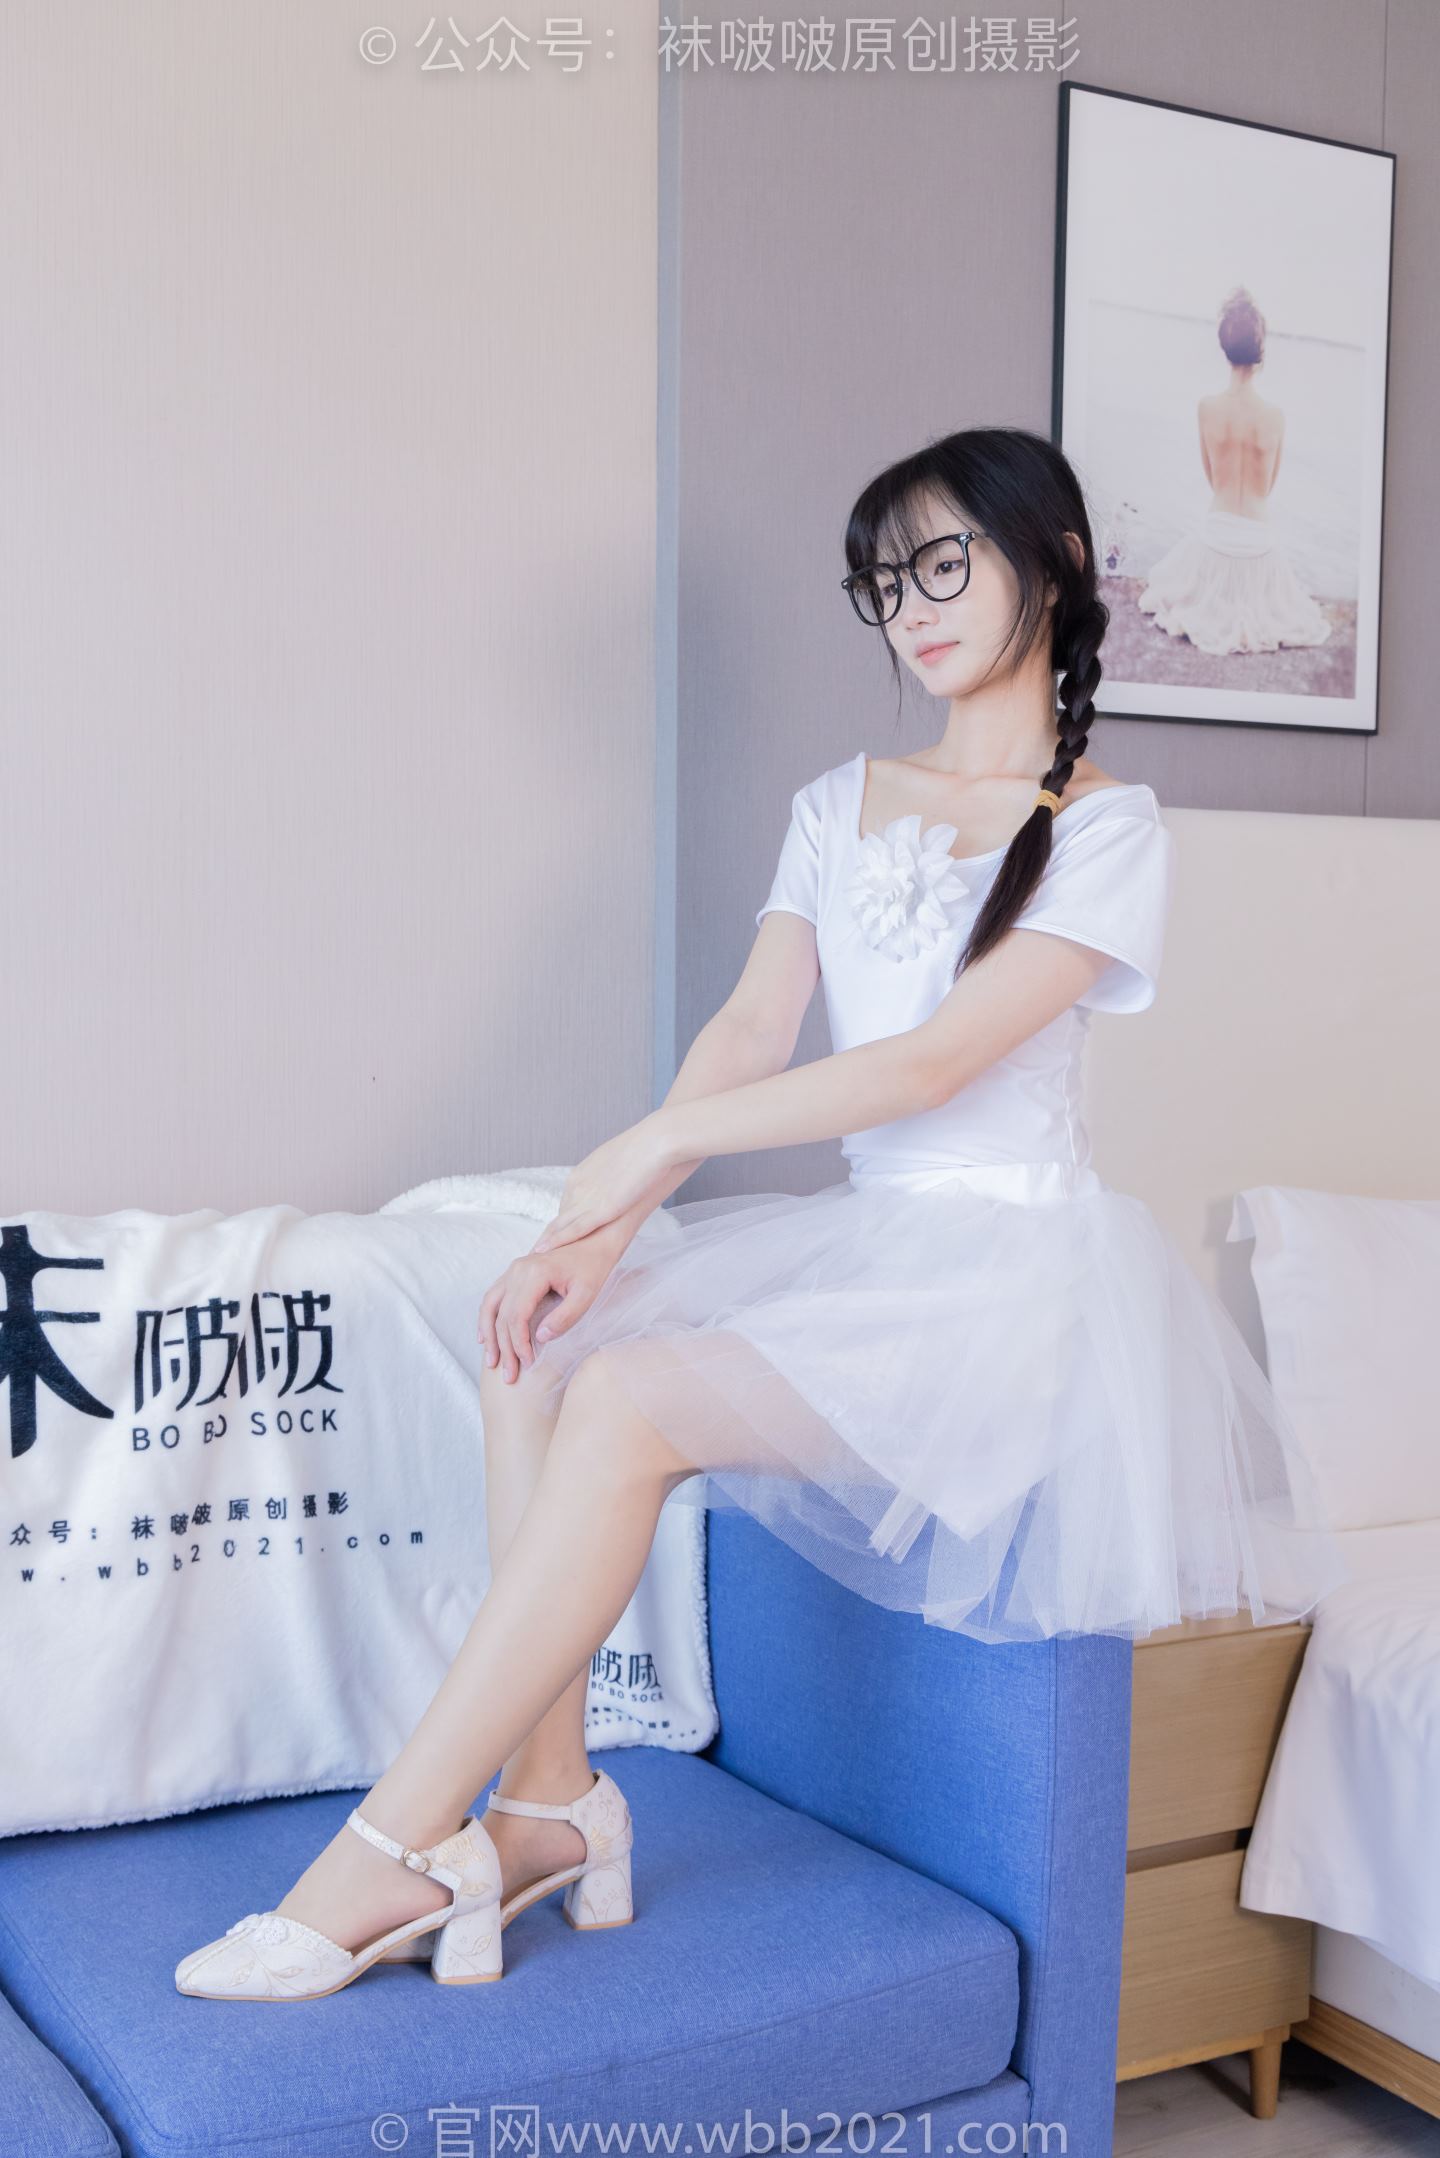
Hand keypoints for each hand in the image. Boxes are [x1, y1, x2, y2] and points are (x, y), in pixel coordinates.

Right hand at [478, 1224, 629, 1384]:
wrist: (594, 1240)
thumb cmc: (593, 1268)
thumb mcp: (587, 1295)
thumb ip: (566, 1317)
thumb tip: (541, 1338)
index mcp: (534, 1274)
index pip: (517, 1316)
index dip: (519, 1343)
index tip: (528, 1364)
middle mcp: (518, 1269)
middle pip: (502, 1315)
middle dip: (504, 1348)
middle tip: (510, 1376)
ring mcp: (513, 1269)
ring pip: (491, 1306)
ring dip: (489, 1335)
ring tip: (492, 1362)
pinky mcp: (514, 1272)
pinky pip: (493, 1297)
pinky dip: (487, 1318)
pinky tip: (485, 1337)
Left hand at [532, 1114, 673, 1252]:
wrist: (655, 1144)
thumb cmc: (646, 1149)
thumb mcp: (620, 1162)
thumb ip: (612, 1177)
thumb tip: (618, 1183)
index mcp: (582, 1173)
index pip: (568, 1203)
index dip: (563, 1220)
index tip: (558, 1232)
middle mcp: (578, 1186)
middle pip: (560, 1215)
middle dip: (552, 1233)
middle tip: (540, 1249)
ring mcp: (586, 1198)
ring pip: (560, 1224)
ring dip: (548, 1240)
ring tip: (536, 1256)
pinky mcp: (599, 1210)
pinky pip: (573, 1229)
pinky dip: (557, 1241)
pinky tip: (544, 1250)